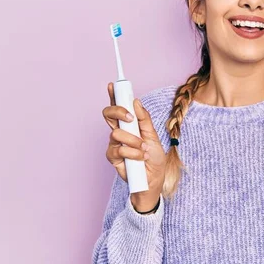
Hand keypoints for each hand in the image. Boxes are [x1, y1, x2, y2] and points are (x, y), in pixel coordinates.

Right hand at [102, 82, 166, 211]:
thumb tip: (135, 101)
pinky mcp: (112, 157)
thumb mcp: (153, 135)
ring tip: (143, 149)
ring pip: (116, 133)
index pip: (119, 106)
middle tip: (129, 117)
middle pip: (109, 114)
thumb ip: (144, 119)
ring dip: (133, 141)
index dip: (114, 95)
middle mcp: (120, 131)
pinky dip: (132, 153)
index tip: (113, 85)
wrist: (153, 178)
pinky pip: (118, 149)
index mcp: (129, 124)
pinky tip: (139, 158)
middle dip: (118, 111)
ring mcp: (115, 143)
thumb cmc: (154, 157)